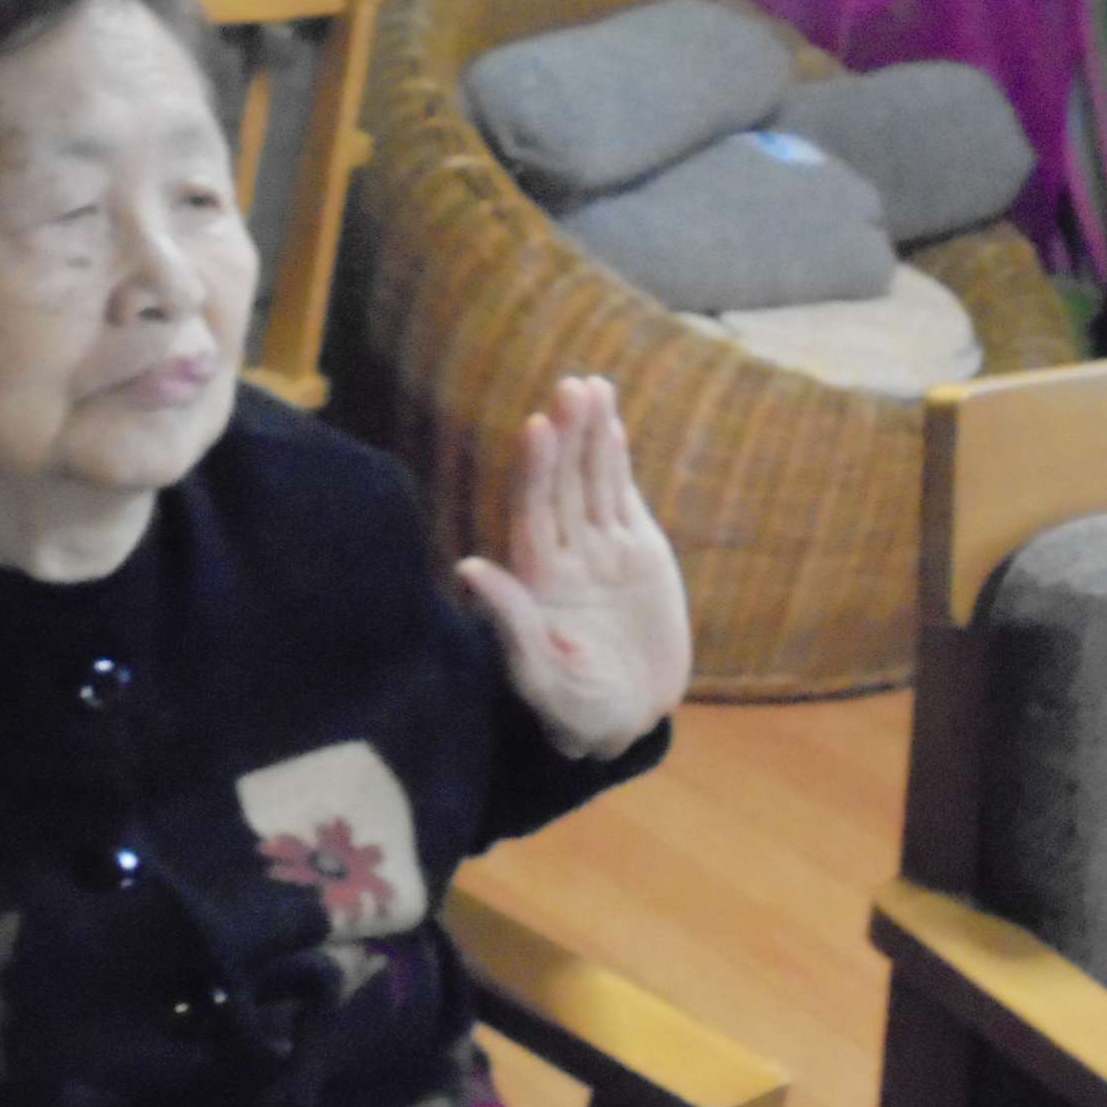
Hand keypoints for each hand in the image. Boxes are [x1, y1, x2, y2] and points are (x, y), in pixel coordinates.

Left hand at [456, 377, 689, 758]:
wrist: (631, 720)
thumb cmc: (577, 712)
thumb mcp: (543, 676)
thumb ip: (513, 622)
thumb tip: (468, 569)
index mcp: (537, 580)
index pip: (533, 513)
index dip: (535, 471)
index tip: (538, 426)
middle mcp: (564, 556)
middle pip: (562, 486)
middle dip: (566, 437)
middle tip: (571, 386)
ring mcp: (601, 550)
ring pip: (592, 482)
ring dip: (591, 437)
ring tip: (591, 387)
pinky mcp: (638, 554)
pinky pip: (622, 498)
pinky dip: (616, 462)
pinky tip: (610, 424)